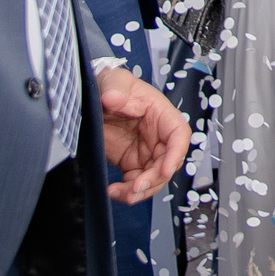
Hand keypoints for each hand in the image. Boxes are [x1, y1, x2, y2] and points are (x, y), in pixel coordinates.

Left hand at [95, 64, 188, 201]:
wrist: (96, 100)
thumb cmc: (114, 86)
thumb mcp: (115, 81)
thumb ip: (115, 88)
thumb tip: (112, 97)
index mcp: (162, 116)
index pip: (179, 135)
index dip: (175, 154)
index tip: (165, 170)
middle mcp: (159, 137)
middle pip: (168, 163)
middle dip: (154, 179)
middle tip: (136, 187)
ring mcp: (146, 153)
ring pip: (154, 179)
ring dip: (142, 191)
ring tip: (123, 194)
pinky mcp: (132, 164)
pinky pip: (136, 183)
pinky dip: (127, 192)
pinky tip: (114, 192)